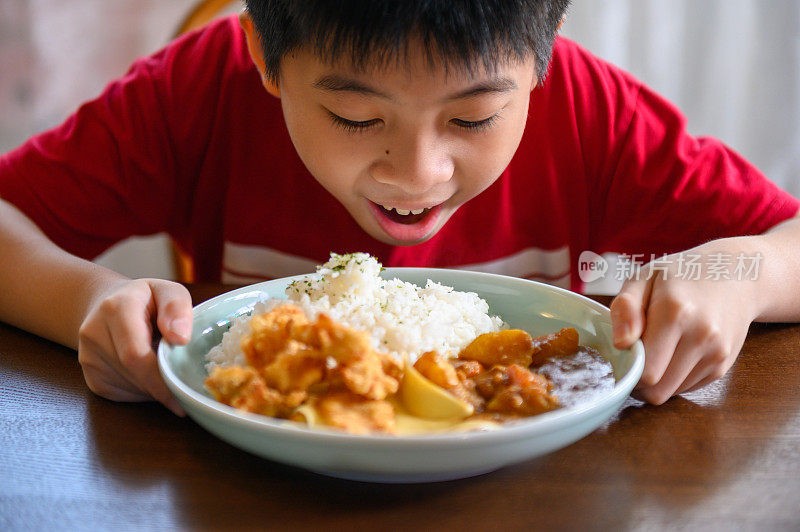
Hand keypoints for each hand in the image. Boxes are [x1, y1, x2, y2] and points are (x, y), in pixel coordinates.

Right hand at [78, 278, 192, 414]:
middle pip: (133, 373)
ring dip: (155, 387)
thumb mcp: (168, 291)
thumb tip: (180, 337)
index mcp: (116, 308)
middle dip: (162, 384)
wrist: (107, 306)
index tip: (182, 389)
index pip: (135, 353)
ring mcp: (89, 358)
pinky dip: (144, 391)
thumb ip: (177, 307)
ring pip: (130, 387)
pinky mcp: (92, 378)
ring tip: (165, 368)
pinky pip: (123, 395)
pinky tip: (150, 374)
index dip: (160, 376)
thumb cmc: (146, 300)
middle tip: (184, 384)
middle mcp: (94, 333)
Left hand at [609, 246, 759, 403]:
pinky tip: (674, 353)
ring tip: (656, 351)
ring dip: (658, 381)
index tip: (623, 355)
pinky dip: (675, 379)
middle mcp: (702, 336)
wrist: (735, 275)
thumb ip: (625, 307)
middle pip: (658, 390)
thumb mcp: (644, 278)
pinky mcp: (724, 366)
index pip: (646, 371)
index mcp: (675, 312)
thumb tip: (621, 343)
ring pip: (672, 393)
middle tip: (635, 357)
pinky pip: (688, 388)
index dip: (627, 370)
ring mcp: (717, 354)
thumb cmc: (681, 276)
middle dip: (640, 381)